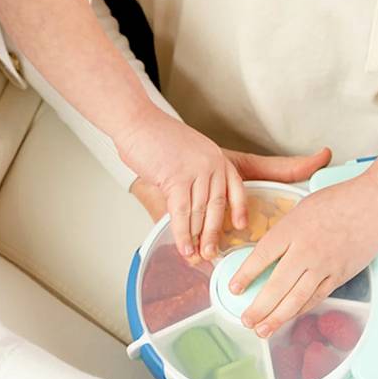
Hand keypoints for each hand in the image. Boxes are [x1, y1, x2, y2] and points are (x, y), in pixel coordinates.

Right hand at [117, 107, 249, 258]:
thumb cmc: (156, 138)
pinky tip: (183, 246)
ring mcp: (196, 171)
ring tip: (195, 255)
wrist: (137, 122)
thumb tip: (193, 205)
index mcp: (216, 157)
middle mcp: (211, 164)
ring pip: (199, 212)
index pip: (236, 186)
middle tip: (213, 254)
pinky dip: (182, 234)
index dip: (239, 208)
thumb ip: (195, 175)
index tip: (241, 226)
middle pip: (218, 206)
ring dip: (197, 238)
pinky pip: (182, 213)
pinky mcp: (177, 178)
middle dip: (214, 233)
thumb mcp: (187, 152)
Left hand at [229, 175, 377, 337]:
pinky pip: (317, 298)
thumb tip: (269, 253)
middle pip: (277, 285)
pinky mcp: (341, 276)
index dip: (245, 274)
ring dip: (278, 317)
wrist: (376, 204)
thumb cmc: (340, 200)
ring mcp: (325, 266)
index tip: (234, 288)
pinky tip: (289, 318)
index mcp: (293, 229)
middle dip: (259, 306)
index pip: (262, 255)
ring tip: (263, 329)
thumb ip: (285, 231)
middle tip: (245, 320)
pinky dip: (300, 310)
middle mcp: (307, 250)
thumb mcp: (302, 208)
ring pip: (297, 299)